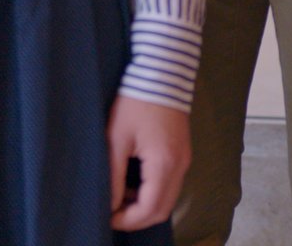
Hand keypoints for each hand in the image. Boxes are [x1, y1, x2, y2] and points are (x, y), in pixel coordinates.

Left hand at [109, 95, 188, 230]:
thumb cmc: (136, 102)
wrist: (162, 71)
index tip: (106, 217)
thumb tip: (109, 203)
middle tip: (113, 213)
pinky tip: (133, 181)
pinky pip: (170, 183)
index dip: (127, 220)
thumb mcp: (117, 139)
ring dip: (145, 205)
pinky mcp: (183, 152)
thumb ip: (113, 175)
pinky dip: (153, 192)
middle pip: (163, 210)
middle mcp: (180, 165)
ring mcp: (185, 159)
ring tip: (120, 196)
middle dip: (137, 218)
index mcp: (164, 164)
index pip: (150, 209)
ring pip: (168, 198)